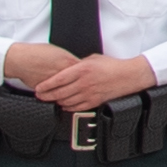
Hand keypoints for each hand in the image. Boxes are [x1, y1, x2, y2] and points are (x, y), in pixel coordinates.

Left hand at [29, 49, 157, 111]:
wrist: (127, 76)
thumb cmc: (111, 65)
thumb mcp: (92, 59)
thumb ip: (78, 64)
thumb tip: (67, 68)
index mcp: (82, 69)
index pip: (58, 79)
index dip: (46, 85)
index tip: (38, 88)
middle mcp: (84, 83)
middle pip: (59, 92)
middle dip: (47, 96)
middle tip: (40, 96)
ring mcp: (89, 94)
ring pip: (66, 101)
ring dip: (57, 102)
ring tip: (51, 100)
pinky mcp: (94, 101)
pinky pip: (76, 107)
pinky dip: (68, 107)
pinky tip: (64, 105)